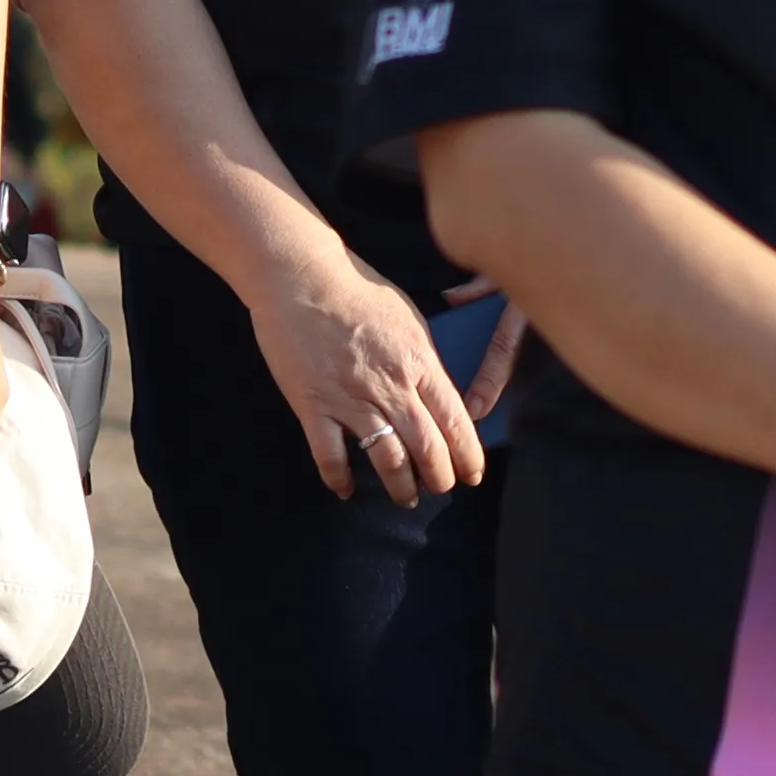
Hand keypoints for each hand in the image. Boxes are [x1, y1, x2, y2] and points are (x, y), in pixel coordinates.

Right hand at [256, 259, 486, 501]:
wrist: (302, 278)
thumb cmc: (358, 292)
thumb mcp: (409, 320)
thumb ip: (426, 361)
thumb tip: (444, 395)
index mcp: (418, 362)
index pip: (455, 420)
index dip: (468, 454)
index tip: (473, 474)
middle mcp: (389, 385)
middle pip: (427, 447)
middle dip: (441, 477)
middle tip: (443, 489)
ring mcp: (350, 398)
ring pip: (387, 458)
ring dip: (401, 486)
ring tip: (406, 497)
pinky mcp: (313, 405)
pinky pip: (330, 455)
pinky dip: (339, 478)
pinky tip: (346, 489)